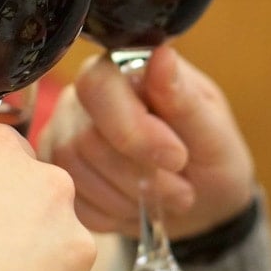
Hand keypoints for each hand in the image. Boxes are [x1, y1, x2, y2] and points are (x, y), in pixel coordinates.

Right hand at [39, 44, 254, 238]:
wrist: (199, 201)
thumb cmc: (210, 157)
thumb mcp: (214, 131)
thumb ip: (184, 99)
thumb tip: (162, 56)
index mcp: (123, 69)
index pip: (99, 87)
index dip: (134, 131)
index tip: (177, 158)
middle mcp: (82, 96)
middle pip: (86, 139)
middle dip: (139, 176)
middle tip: (182, 191)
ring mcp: (62, 132)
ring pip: (75, 172)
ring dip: (127, 198)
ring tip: (163, 199)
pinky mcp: (56, 170)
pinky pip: (71, 200)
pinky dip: (111, 214)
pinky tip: (135, 205)